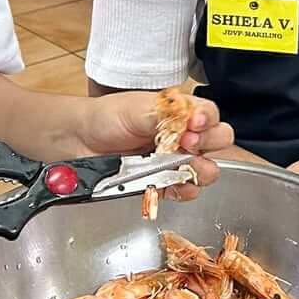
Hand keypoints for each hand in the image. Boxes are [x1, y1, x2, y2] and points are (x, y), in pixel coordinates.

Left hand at [74, 92, 227, 199]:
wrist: (80, 140)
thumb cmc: (107, 117)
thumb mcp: (138, 107)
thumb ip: (167, 113)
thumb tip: (191, 119)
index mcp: (181, 113)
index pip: (211, 115)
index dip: (208, 120)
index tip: (194, 124)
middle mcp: (183, 136)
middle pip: (218, 141)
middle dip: (208, 143)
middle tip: (187, 143)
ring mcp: (174, 161)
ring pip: (207, 170)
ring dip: (200, 170)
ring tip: (183, 166)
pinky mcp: (162, 183)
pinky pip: (185, 191)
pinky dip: (183, 191)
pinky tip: (174, 185)